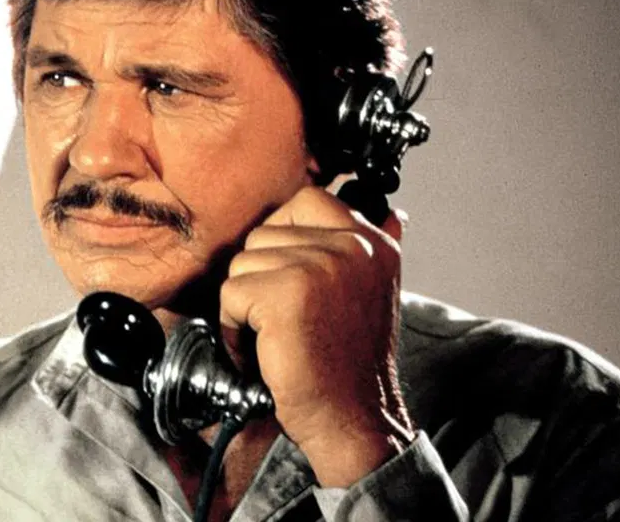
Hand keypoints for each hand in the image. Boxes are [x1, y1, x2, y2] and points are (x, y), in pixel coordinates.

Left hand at [218, 186, 413, 487]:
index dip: (282, 235)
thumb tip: (388, 210)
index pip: (307, 200)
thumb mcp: (373, 291)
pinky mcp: (287, 294)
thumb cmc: (352, 363)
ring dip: (246, 304)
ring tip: (276, 336)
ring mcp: (321, 265)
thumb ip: (364, 250)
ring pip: (243, 262)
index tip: (288, 278)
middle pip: (265, 233)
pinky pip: (231, 293)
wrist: (355, 420)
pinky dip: (234, 328)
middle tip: (284, 320)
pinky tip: (262, 350)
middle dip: (260, 278)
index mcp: (375, 241)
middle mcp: (354, 246)